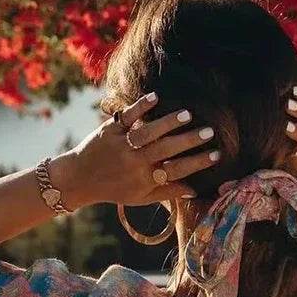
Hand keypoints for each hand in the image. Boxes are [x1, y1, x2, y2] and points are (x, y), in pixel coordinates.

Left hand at [56, 92, 220, 207]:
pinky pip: (126, 117)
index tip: (216, 154)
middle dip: (190, 141)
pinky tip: (156, 98)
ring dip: (168, 123)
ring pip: (148, 133)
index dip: (197, 163)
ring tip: (188, 114)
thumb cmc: (115, 189)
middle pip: (167, 150)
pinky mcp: (110, 130)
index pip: (177, 171)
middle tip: (210, 132)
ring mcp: (122, 145)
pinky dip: (140, 107)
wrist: (79, 179)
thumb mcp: (141, 198)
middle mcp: (135, 163)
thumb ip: (168, 193)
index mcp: (145, 180)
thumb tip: (195, 191)